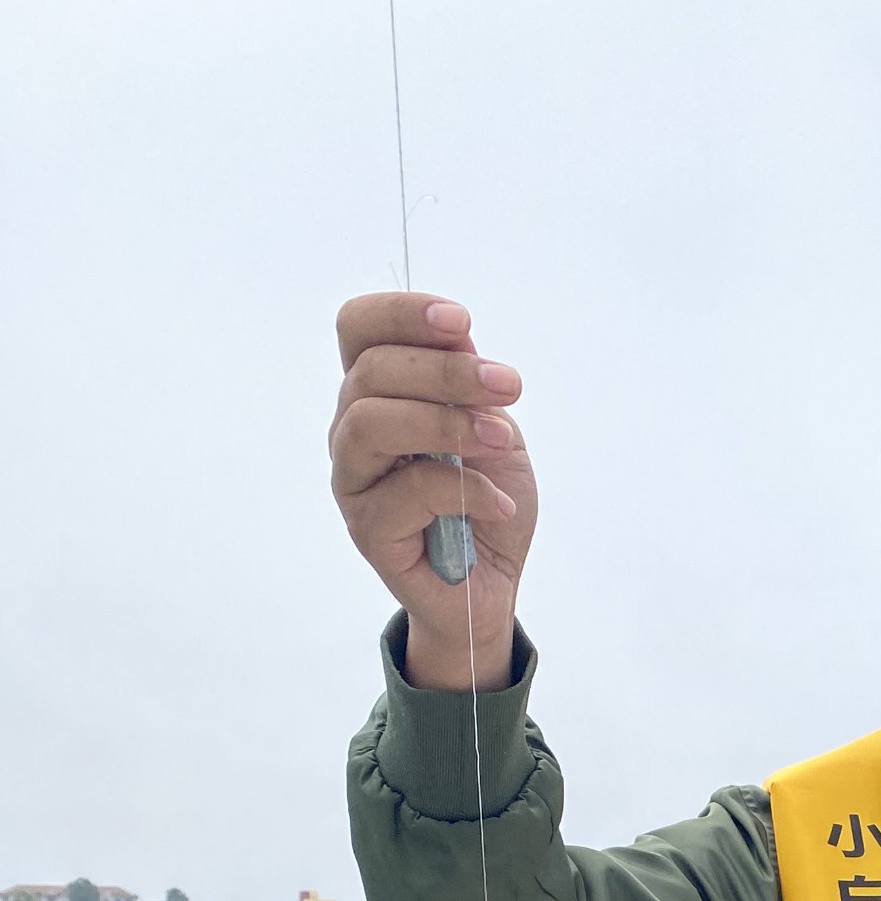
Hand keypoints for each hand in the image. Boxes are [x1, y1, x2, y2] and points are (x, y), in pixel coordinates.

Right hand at [330, 293, 535, 690]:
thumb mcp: (495, 433)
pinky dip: (465, 491)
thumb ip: (472, 390)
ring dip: (445, 422)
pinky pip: (408, 492)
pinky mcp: (369, 530)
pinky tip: (499, 505)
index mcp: (378, 394)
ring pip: (371, 424)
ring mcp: (354, 481)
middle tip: (508, 385)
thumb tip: (458, 339)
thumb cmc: (488, 503)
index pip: (358, 330)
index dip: (401, 314)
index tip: (461, 321)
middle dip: (445, 370)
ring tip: (499, 439)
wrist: (493, 586)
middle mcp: (353, 431)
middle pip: (370, 372)